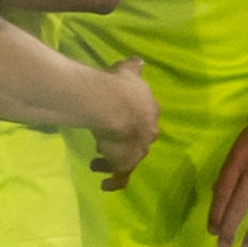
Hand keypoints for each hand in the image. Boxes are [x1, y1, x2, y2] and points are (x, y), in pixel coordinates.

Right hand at [87, 58, 157, 189]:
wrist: (115, 107)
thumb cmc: (121, 87)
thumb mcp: (128, 72)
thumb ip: (134, 68)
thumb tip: (139, 61)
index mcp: (150, 112)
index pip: (146, 119)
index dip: (133, 120)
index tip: (122, 120)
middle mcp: (148, 134)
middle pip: (139, 141)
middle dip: (125, 142)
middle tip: (110, 141)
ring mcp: (138, 151)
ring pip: (128, 160)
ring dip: (113, 160)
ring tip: (97, 161)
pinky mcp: (125, 164)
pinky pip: (120, 177)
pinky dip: (113, 182)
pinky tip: (104, 185)